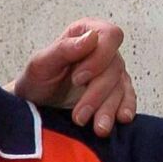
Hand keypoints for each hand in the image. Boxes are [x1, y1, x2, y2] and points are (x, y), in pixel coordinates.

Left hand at [8, 17, 135, 136]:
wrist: (34, 104)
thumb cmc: (36, 80)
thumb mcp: (41, 64)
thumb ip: (63, 49)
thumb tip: (90, 38)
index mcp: (84, 33)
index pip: (109, 35)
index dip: (99, 57)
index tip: (78, 79)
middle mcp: (102, 50)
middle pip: (114, 67)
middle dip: (96, 94)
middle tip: (79, 116)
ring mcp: (111, 71)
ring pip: (120, 87)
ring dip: (109, 109)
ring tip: (97, 128)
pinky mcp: (115, 91)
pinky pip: (127, 98)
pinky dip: (124, 109)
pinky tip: (121, 119)